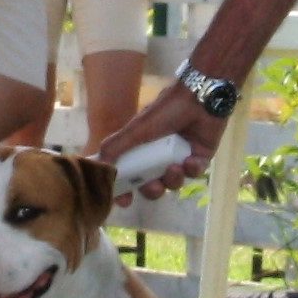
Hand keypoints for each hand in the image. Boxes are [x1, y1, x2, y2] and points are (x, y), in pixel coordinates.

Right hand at [96, 84, 225, 202]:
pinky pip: (195, 173)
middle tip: (154, 186)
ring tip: (175, 168)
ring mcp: (180, 157)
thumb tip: (97, 167)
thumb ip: (115, 147)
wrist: (200, 97)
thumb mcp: (136, 129)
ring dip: (173, 179)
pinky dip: (192, 169)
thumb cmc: (165, 110)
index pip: (130, 176)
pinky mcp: (200, 157)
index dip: (126, 190)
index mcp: (141, 149)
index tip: (125, 201)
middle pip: (152, 185)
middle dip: (152, 190)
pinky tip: (191, 161)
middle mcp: (159, 156)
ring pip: (174, 182)